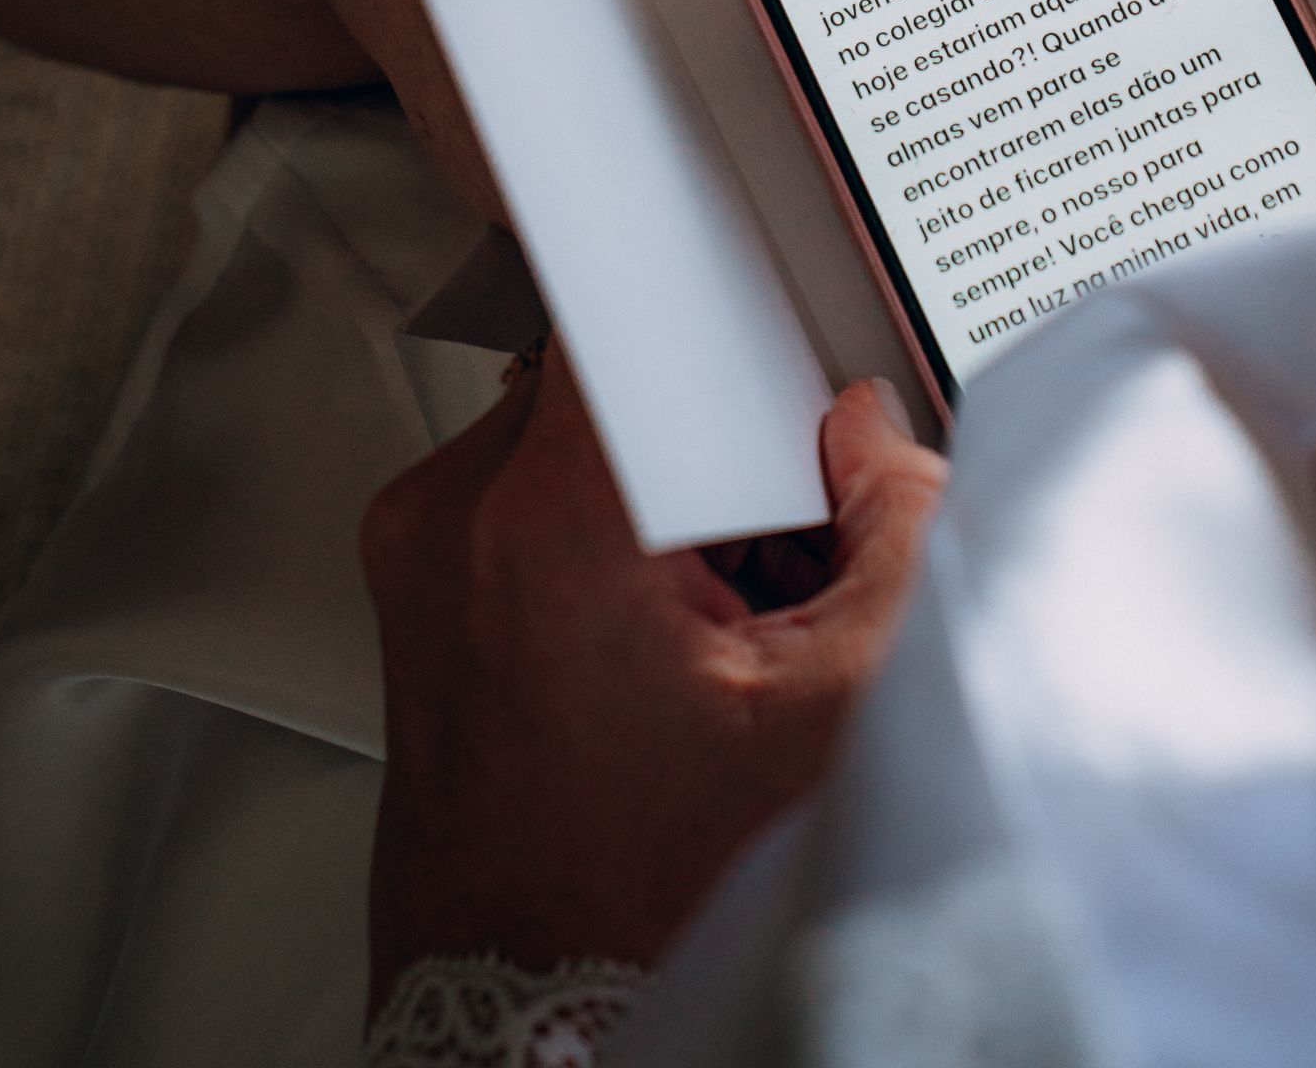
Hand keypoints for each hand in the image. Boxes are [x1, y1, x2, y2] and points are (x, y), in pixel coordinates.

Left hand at [359, 349, 943, 999]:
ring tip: (705, 630)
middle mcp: (457, 515)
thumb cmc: (641, 899)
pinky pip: (526, 507)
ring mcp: (423, 553)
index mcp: (547, 515)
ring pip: (575, 445)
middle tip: (761, 569)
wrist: (528, 1015)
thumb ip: (898, 539)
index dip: (724, 339)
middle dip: (712, 452)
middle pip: (619, 389)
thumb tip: (881, 443)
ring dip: (657, 504)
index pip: (630, 318)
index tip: (771, 395)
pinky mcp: (417, 590)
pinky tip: (654, 653)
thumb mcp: (829, 717)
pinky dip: (600, 549)